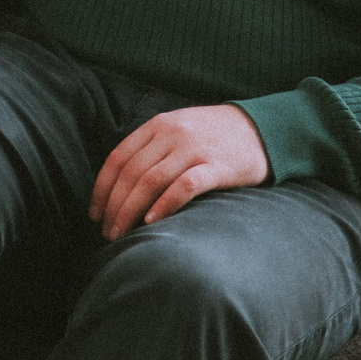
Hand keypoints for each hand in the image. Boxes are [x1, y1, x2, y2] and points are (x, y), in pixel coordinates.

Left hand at [88, 104, 269, 239]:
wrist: (265, 128)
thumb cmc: (215, 136)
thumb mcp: (178, 129)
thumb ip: (151, 149)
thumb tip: (119, 187)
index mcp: (158, 125)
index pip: (118, 158)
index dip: (102, 189)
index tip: (95, 213)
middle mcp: (173, 134)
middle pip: (131, 173)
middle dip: (114, 206)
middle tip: (107, 233)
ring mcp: (195, 149)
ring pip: (150, 181)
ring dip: (130, 211)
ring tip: (122, 234)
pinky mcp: (217, 166)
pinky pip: (184, 186)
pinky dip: (164, 204)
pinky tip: (152, 222)